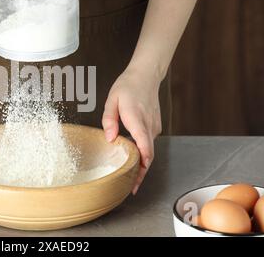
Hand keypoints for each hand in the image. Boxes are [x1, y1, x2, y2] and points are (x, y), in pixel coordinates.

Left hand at [102, 67, 161, 194]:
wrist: (145, 76)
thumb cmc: (127, 86)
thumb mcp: (111, 99)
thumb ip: (109, 119)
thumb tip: (110, 138)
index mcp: (136, 117)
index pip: (143, 144)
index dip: (142, 163)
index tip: (137, 177)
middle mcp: (148, 124)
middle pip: (148, 154)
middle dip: (141, 172)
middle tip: (131, 188)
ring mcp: (154, 126)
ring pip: (149, 150)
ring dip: (142, 164)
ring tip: (131, 179)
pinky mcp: (154, 126)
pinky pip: (148, 143)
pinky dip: (143, 154)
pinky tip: (133, 160)